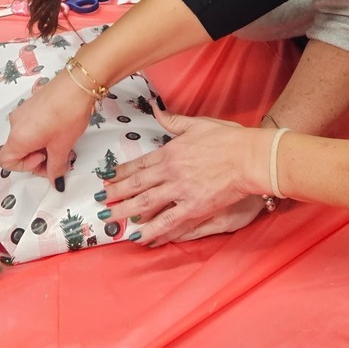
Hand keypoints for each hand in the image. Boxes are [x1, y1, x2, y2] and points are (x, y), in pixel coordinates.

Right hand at [0, 68, 91, 185]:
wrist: (79, 83)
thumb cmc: (68, 114)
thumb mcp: (62, 146)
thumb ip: (56, 168)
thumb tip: (56, 182)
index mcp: (17, 137)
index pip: (6, 162)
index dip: (26, 167)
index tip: (45, 159)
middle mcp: (16, 124)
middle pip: (19, 150)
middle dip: (40, 158)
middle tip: (62, 157)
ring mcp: (24, 111)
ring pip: (28, 137)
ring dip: (45, 146)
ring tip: (66, 144)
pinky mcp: (33, 103)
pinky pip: (33, 124)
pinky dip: (45, 133)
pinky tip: (64, 130)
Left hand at [100, 109, 273, 245]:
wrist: (248, 157)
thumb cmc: (227, 138)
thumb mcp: (198, 124)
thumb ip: (173, 121)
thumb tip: (155, 110)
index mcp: (171, 151)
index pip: (140, 163)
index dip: (121, 172)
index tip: (107, 178)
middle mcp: (171, 172)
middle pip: (137, 185)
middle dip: (116, 194)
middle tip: (100, 201)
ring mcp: (180, 191)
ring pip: (146, 204)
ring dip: (125, 212)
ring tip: (110, 220)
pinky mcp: (193, 207)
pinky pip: (168, 222)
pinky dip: (152, 230)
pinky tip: (139, 237)